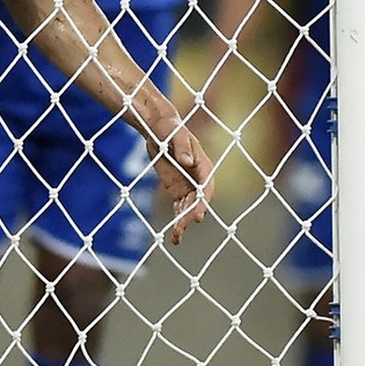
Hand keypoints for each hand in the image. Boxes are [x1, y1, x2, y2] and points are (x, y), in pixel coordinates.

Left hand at [140, 109, 213, 245]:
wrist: (158, 127)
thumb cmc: (170, 127)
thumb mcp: (176, 134)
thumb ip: (182, 147)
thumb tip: (187, 161)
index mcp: (204, 165)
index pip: (206, 187)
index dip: (203, 202)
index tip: (198, 215)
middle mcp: (198, 178)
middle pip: (198, 201)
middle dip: (191, 215)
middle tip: (182, 228)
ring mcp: (188, 185)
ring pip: (189, 208)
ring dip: (184, 223)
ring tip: (176, 238)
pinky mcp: (177, 190)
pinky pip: (179, 207)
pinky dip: (177, 220)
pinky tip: (174, 235)